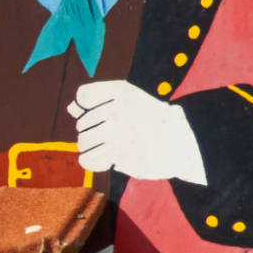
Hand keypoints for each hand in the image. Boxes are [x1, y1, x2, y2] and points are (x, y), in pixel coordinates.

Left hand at [67, 80, 206, 183]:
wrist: (181, 140)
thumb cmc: (150, 119)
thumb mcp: (127, 99)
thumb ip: (96, 100)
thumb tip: (71, 108)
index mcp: (121, 91)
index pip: (83, 96)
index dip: (86, 107)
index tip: (104, 113)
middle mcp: (118, 109)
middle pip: (81, 123)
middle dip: (92, 131)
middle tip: (115, 134)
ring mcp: (118, 133)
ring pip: (83, 142)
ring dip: (92, 147)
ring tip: (111, 147)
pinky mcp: (118, 155)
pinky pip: (87, 160)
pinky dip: (92, 162)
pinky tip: (106, 159)